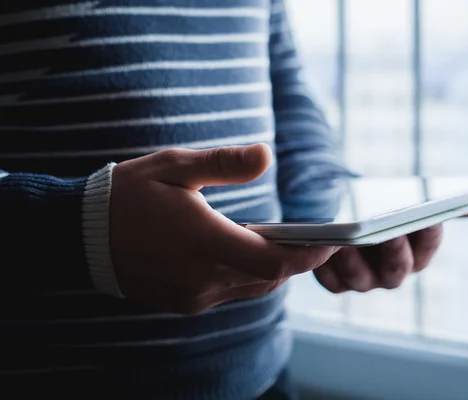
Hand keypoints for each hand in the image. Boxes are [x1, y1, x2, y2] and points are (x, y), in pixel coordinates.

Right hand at [110, 144, 338, 313]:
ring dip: (274, 269)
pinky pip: (230, 293)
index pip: (273, 261)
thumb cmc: (128, 194)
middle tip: (317, 240)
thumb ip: (224, 163)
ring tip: (287, 245)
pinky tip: (247, 255)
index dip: (309, 254)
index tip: (332, 241)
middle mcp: (201, 277)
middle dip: (297, 260)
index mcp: (202, 240)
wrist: (78, 234)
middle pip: (269, 277)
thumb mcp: (175, 166)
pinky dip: (247, 276)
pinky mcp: (183, 303)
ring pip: (252, 288)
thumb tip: (266, 155)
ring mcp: (191, 295)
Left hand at [314, 205, 467, 292]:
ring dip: (353, 260)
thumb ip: (454, 204)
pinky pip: (331, 281)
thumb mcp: (414, 199)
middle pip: (396, 271)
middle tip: (384, 232)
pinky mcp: (335, 281)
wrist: (343, 205)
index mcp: (416, 253)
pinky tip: (321, 247)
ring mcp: (362, 281)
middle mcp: (392, 273)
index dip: (428, 233)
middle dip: (392, 251)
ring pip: (361, 280)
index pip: (427, 246)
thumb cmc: (383, 203)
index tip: (424, 215)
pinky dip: (326, 266)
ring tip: (344, 238)